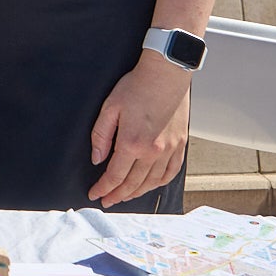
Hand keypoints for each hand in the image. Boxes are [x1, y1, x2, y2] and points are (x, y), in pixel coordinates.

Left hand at [88, 53, 191, 206]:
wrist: (165, 74)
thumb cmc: (137, 87)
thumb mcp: (110, 108)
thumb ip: (101, 136)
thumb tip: (97, 159)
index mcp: (132, 143)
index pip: (115, 176)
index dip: (103, 188)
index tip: (95, 194)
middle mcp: (152, 151)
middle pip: (133, 183)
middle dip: (117, 195)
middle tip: (108, 201)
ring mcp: (169, 150)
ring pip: (152, 182)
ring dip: (137, 192)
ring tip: (125, 196)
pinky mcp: (180, 145)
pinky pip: (171, 173)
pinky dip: (159, 183)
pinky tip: (150, 185)